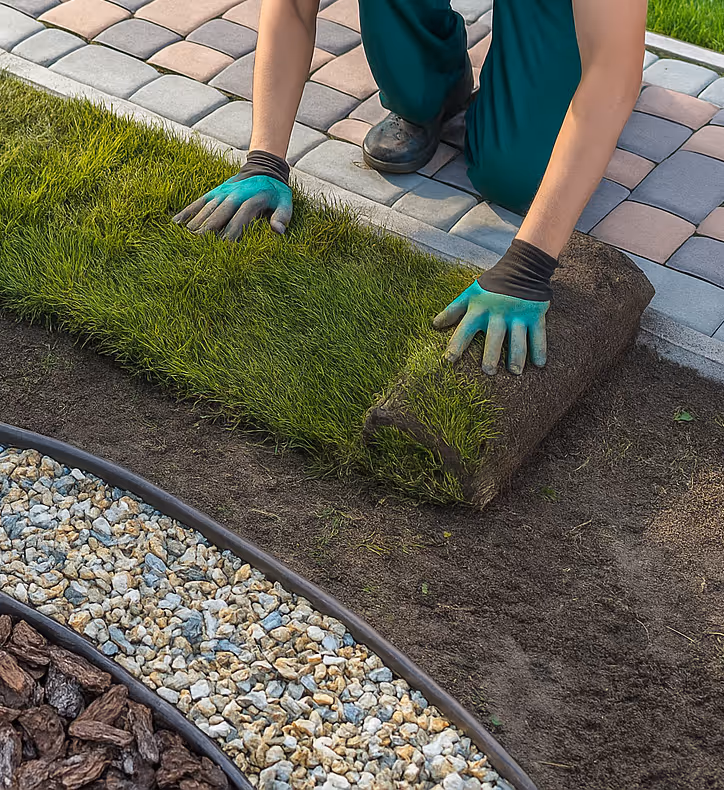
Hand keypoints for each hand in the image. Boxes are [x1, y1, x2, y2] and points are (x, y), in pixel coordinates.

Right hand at [173, 173, 292, 239]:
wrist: (264, 170)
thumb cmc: (276, 193)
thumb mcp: (286, 202)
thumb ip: (283, 216)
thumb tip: (278, 231)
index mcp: (252, 199)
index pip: (240, 218)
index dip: (233, 232)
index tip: (225, 246)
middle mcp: (234, 195)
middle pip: (219, 214)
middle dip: (209, 229)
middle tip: (198, 245)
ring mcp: (221, 193)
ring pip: (206, 209)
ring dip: (196, 223)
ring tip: (186, 239)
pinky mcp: (214, 192)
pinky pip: (198, 202)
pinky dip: (187, 212)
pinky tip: (176, 224)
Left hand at [433, 280, 548, 374]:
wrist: (522, 267)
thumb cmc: (492, 284)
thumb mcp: (470, 293)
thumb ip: (453, 310)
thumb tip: (435, 324)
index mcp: (480, 308)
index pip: (465, 328)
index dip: (456, 344)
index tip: (449, 360)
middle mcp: (498, 313)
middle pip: (494, 337)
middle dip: (491, 354)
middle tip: (488, 371)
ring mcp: (518, 314)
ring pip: (518, 338)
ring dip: (516, 356)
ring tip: (514, 372)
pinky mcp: (535, 314)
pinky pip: (538, 334)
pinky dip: (539, 349)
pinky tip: (539, 364)